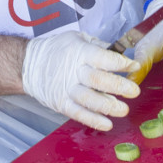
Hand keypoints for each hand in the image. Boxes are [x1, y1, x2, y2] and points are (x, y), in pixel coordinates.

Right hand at [21, 31, 139, 130]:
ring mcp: (67, 89)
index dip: (120, 62)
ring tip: (123, 110)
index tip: (134, 66)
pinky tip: (107, 124)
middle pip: (98, 80)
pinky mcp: (61, 104)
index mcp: (80, 52)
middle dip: (118, 86)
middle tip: (134, 91)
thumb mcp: (78, 38)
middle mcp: (74, 71)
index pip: (103, 58)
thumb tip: (123, 52)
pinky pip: (78, 114)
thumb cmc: (58, 50)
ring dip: (108, 106)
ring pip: (89, 99)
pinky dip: (93, 120)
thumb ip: (100, 46)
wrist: (29, 65)